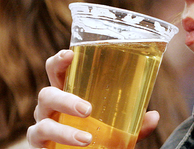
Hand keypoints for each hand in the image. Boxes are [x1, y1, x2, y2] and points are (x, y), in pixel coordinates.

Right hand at [27, 50, 159, 147]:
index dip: (60, 61)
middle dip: (65, 98)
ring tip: (87, 138)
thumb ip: (134, 122)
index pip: (58, 70)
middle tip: (87, 109)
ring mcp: (43, 123)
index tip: (70, 54)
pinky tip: (79, 145)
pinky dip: (62, 140)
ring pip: (43, 120)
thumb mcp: (117, 126)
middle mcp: (51, 106)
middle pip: (47, 93)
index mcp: (68, 91)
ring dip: (65, 129)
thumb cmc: (97, 132)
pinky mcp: (39, 142)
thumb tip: (154, 116)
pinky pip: (40, 138)